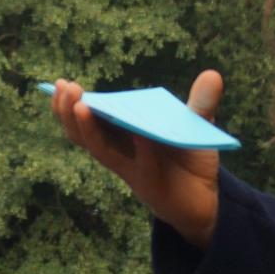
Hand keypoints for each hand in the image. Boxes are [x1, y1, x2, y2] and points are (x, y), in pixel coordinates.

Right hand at [52, 70, 224, 248]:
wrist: (207, 199)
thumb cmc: (192, 158)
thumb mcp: (196, 125)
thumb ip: (200, 103)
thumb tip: (213, 74)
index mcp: (124, 131)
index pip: (91, 115)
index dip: (73, 102)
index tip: (61, 84)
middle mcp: (121, 148)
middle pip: (83, 131)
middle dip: (69, 110)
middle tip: (64, 87)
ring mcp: (130, 166)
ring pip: (97, 147)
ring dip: (86, 128)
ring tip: (78, 105)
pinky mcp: (146, 182)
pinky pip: (136, 163)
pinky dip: (138, 147)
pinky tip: (139, 130)